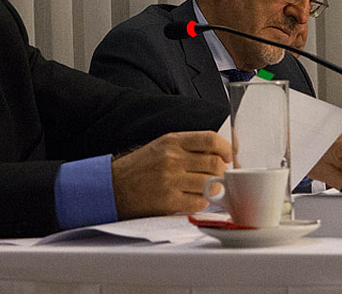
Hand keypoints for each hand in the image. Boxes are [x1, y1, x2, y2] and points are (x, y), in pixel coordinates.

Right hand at [111, 131, 231, 218]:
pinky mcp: (168, 201)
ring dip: (213, 188)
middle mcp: (172, 158)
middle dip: (223, 172)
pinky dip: (201, 202)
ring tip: (205, 188)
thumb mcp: (162, 146)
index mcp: (172, 141)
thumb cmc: (139, 167)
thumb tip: (221, 154)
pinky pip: (199, 202)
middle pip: (215, 163)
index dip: (226, 148)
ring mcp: (171, 180)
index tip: (229, 156)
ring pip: (211, 184)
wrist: (112, 187)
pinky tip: (193, 198)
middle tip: (219, 176)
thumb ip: (189, 147)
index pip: (210, 139)